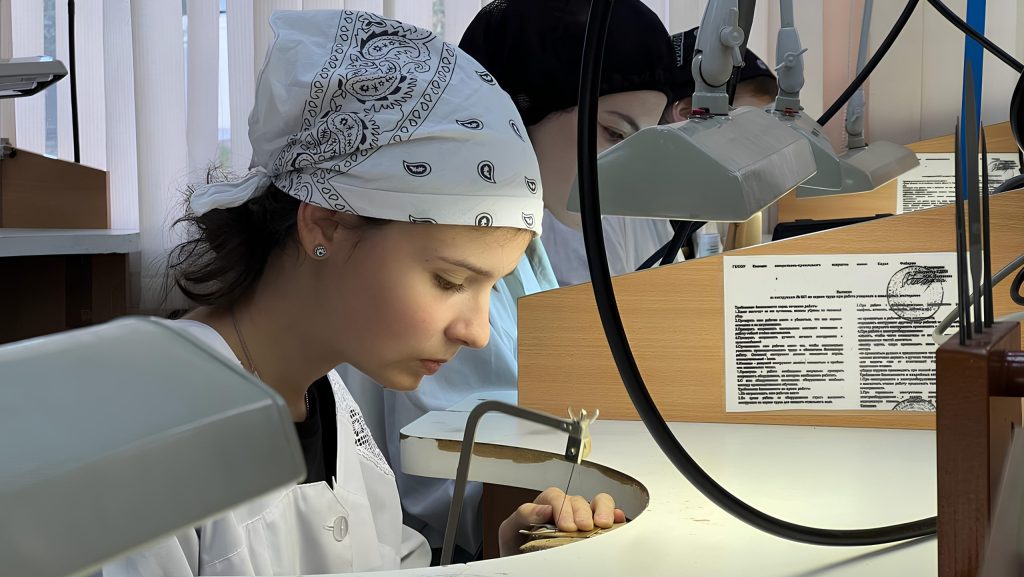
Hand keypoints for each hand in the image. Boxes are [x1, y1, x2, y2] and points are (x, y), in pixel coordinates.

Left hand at [497, 486, 625, 556]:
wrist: (524, 562)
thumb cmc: (518, 548)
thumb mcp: (511, 531)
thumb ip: (522, 516)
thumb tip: (543, 509)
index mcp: (544, 506)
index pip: (555, 496)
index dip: (560, 507)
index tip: (563, 523)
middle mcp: (565, 509)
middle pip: (577, 500)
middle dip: (580, 511)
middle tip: (581, 526)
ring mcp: (581, 518)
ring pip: (596, 502)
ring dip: (601, 509)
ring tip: (602, 523)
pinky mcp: (595, 528)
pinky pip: (609, 516)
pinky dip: (615, 515)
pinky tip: (616, 519)